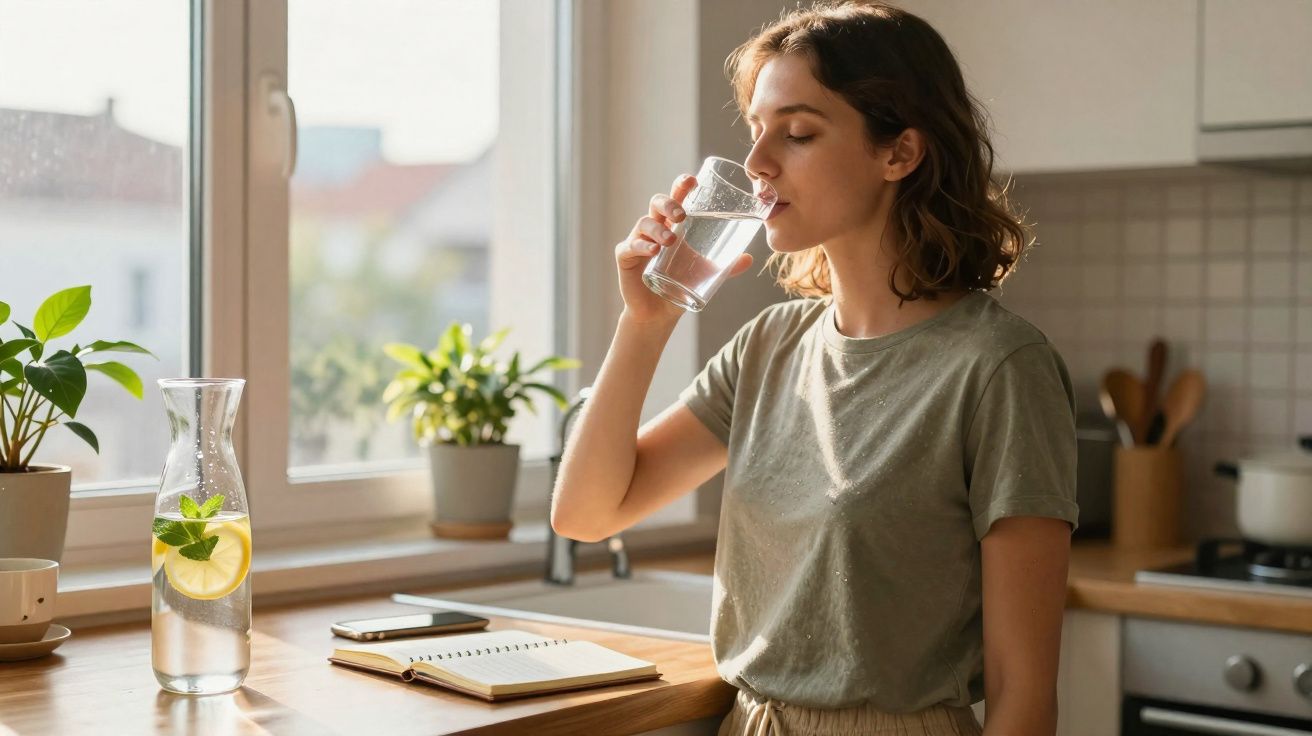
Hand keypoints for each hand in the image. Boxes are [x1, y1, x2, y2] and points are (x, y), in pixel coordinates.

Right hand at [614, 173, 754, 323]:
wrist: (659, 313)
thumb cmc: (680, 285)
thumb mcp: (706, 274)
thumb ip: (726, 266)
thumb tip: (749, 258)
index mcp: (672, 224)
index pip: (676, 197)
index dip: (681, 186)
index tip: (692, 180)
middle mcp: (654, 228)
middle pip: (657, 204)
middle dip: (669, 204)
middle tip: (682, 215)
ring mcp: (638, 240)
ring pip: (644, 223)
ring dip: (658, 229)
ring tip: (671, 241)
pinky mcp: (625, 257)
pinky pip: (630, 246)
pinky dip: (641, 246)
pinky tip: (653, 251)